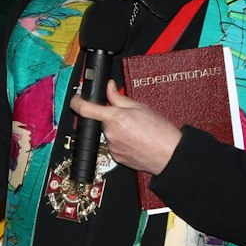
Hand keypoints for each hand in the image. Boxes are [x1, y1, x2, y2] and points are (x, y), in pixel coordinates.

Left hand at [66, 82, 182, 174]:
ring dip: (117, 130)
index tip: (76, 99)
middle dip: (111, 117)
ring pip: (108, 133)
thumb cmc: (159, 131)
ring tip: (136, 131)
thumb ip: (119, 97)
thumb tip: (109, 88)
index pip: (86, 109)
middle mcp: (110, 133)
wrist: (169, 154)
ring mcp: (112, 147)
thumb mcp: (140, 106)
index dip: (77, 101)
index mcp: (115, 118)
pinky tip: (135, 141)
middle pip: (102, 121)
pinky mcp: (115, 157)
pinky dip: (121, 141)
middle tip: (129, 118)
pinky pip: (114, 145)